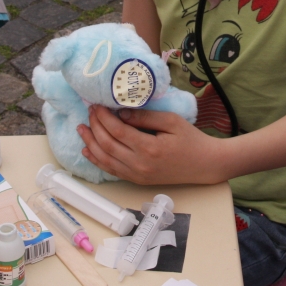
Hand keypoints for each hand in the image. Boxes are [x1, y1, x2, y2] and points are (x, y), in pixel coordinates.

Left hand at [78, 106, 226, 184]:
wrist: (204, 165)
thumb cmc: (191, 140)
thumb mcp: (171, 121)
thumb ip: (145, 117)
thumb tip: (121, 112)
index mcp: (149, 148)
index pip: (118, 131)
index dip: (104, 118)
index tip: (97, 105)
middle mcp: (140, 165)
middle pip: (108, 145)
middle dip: (95, 127)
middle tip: (89, 112)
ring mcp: (137, 175)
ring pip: (106, 160)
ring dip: (90, 144)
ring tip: (81, 129)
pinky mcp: (137, 180)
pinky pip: (112, 171)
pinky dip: (97, 161)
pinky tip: (88, 151)